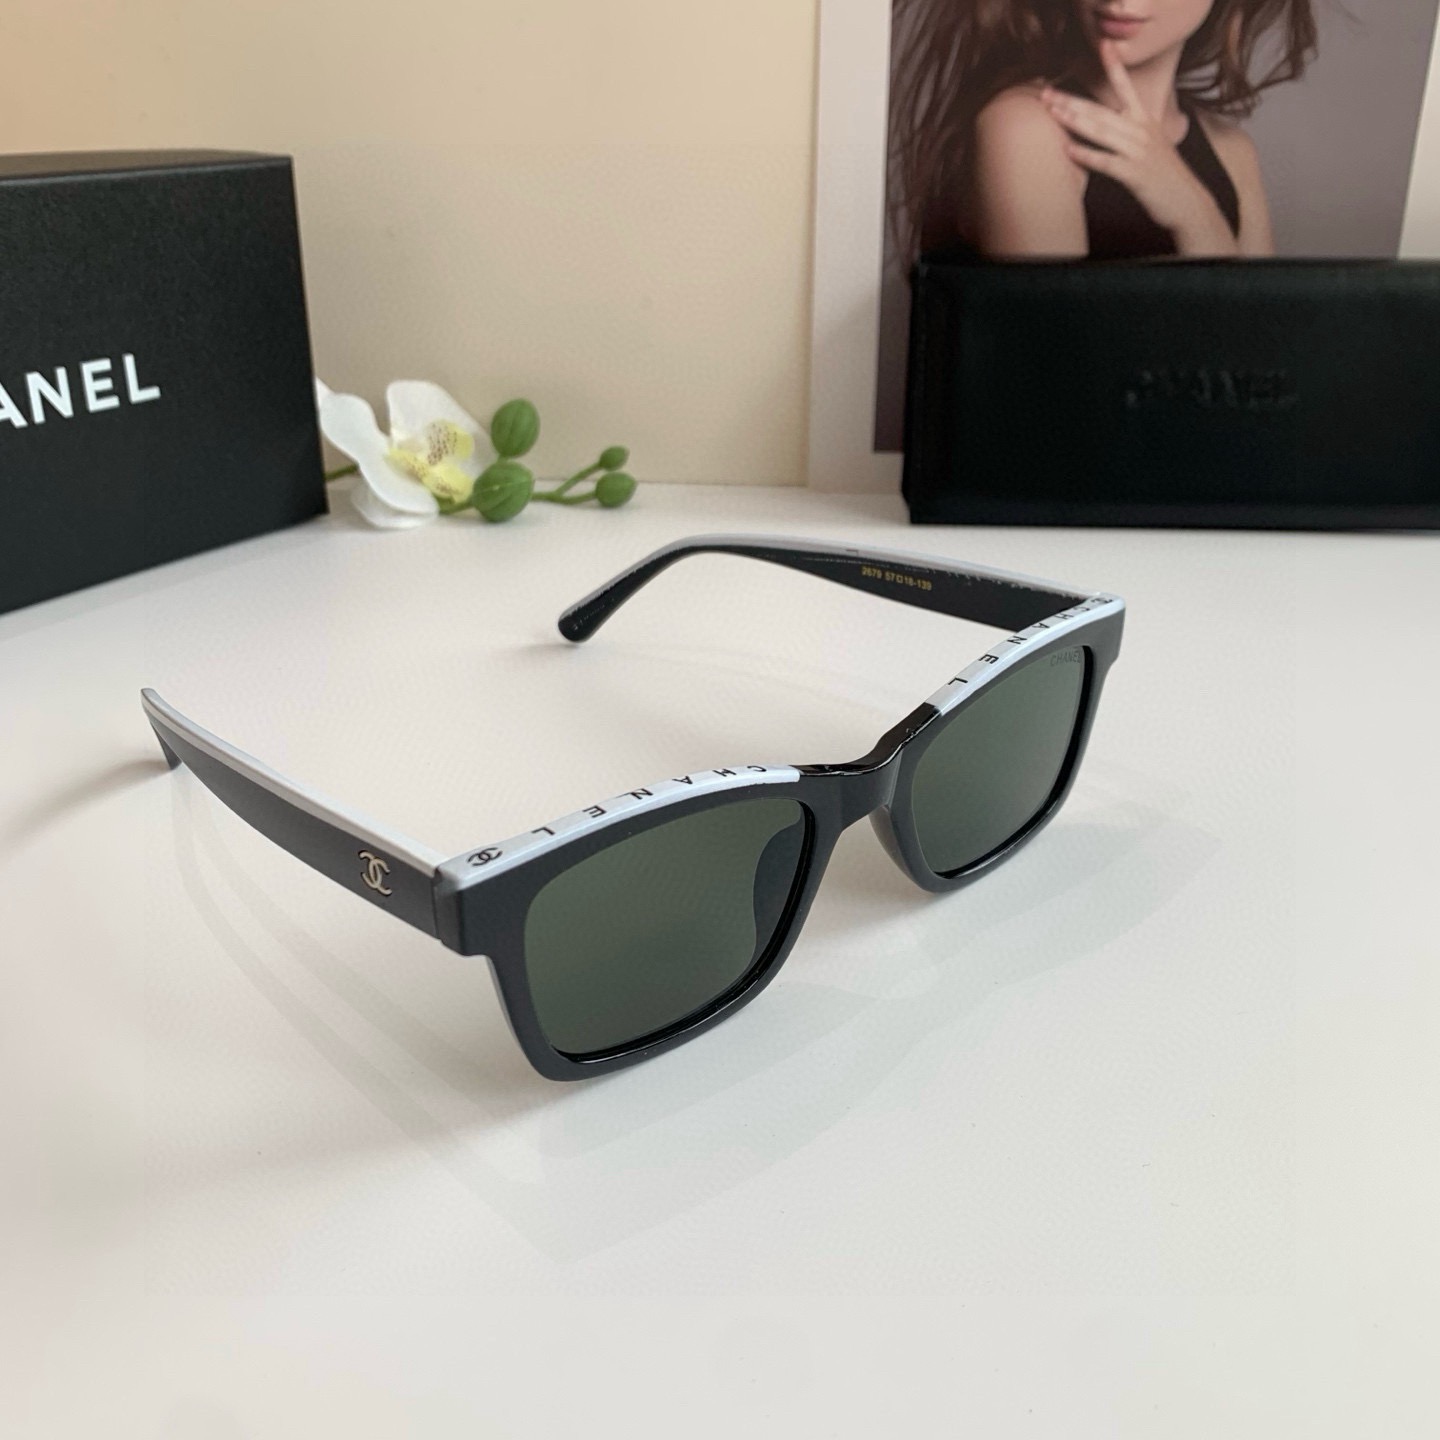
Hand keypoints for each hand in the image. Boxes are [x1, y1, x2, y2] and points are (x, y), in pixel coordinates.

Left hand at [1040, 40, 1237, 255]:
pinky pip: (1106, 162)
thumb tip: (1106, 124)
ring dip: (1075, 122)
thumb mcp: (1151, 145)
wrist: (1187, 202)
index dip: (1115, 66)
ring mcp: (1139, 151)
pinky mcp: (1136, 174)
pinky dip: (1087, 156)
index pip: (1127, 88)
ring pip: (1102, 132)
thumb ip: (1130, 131)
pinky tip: (1068, 151)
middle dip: (1072, 101)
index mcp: (1145, 121)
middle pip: (1102, 111)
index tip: (1103, 45)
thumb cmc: (1163, 176)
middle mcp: (1142, 131)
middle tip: (1047, 94)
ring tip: (1053, 114)